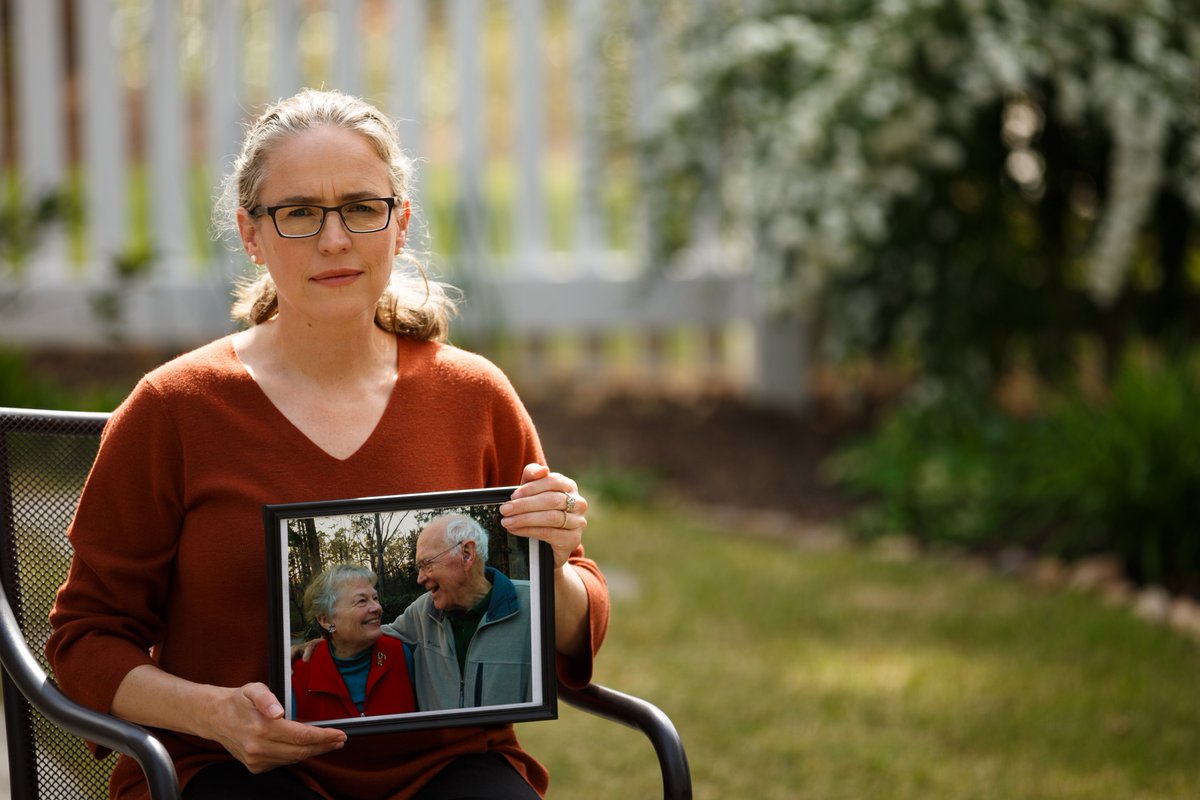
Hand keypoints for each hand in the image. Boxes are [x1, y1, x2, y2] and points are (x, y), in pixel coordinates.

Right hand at [203, 683, 345, 772]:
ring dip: (313, 751)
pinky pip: (282, 762)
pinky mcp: (255, 766)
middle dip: (324, 746)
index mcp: (261, 728)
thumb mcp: (253, 689)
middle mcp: (258, 748)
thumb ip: (267, 698)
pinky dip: (296, 755)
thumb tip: (278, 711)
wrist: (215, 717)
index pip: (301, 736)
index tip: (339, 734)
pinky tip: (303, 746)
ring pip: (293, 759)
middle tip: (340, 740)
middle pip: (301, 751)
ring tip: (327, 743)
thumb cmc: (237, 701)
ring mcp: (256, 760)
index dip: (323, 737)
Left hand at [499, 464, 588, 568]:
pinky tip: (516, 530)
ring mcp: (578, 522)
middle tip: (505, 510)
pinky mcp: (573, 539)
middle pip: (551, 500)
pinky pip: (549, 533)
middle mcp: (578, 503)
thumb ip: (533, 475)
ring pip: (550, 517)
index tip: (513, 495)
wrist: (550, 542)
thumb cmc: (540, 509)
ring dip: (524, 519)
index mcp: (569, 486)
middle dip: (524, 505)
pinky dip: (529, 531)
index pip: (552, 481)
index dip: (532, 487)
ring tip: (507, 521)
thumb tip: (541, 470)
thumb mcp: (533, 490)